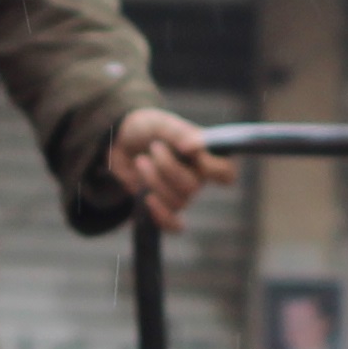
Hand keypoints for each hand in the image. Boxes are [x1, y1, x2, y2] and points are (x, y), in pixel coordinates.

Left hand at [104, 106, 230, 228]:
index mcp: (205, 154)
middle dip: (167, 167)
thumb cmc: (147, 129)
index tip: (190, 151)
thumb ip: (179, 133)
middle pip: (193, 187)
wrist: (121, 142)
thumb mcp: (161, 123)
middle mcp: (198, 177)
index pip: (227, 173)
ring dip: (153, 179)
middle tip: (153, 147)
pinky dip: (160, 215)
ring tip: (139, 160)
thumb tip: (195, 146)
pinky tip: (146, 198)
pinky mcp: (164, 207)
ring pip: (176, 201)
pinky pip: (173, 225)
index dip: (214, 168)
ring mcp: (181, 193)